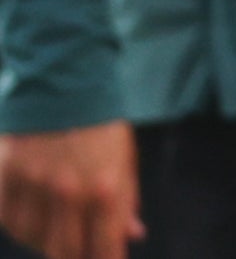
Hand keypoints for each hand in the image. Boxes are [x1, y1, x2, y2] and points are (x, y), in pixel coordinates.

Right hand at [0, 122, 140, 258]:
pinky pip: (9, 220)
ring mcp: (33, 186)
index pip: (105, 246)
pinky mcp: (7, 177)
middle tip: (80, 252)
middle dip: (75, 256)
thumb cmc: (101, 124)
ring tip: (58, 231)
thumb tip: (133, 235)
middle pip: (64, 251)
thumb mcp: (124, 160)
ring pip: (33, 238)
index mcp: (105, 188)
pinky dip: (21, 226)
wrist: (63, 85)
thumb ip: (127, 200)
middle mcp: (68, 192)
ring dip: (46, 241)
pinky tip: (33, 220)